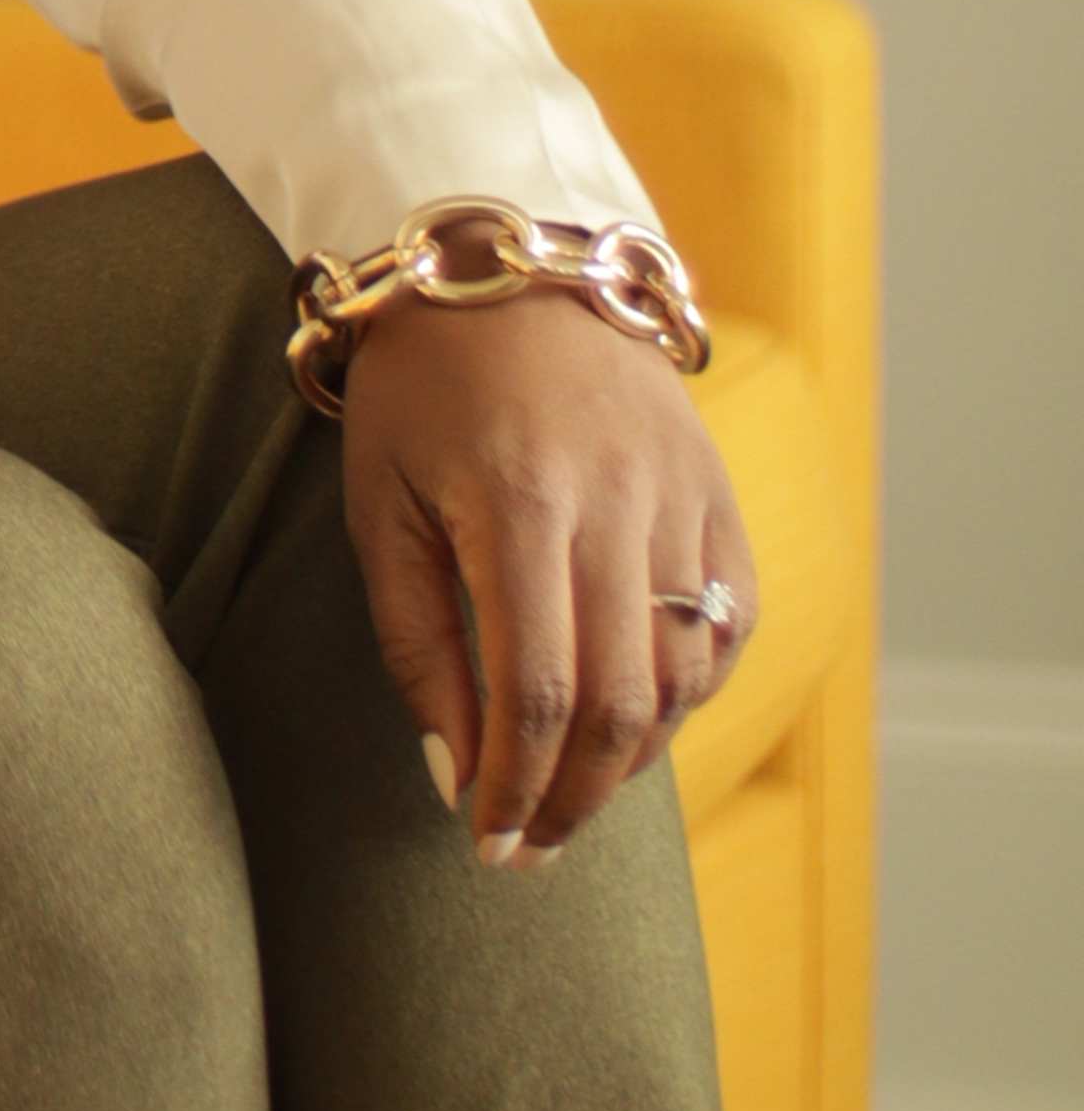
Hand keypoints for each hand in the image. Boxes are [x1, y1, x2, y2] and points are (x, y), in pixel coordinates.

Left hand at [340, 286, 759, 867]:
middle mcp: (617, 503)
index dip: (517, 787)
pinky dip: (690, 689)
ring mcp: (680, 495)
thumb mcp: (380, 505)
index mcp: (519, 503)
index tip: (486, 843)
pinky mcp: (718, 490)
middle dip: (575, 798)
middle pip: (621, 702)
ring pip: (684, 673)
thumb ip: (416, 641)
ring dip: (633, 757)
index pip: (536, 692)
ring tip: (573, 791)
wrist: (506, 260)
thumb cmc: (418, 388)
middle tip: (532, 849)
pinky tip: (637, 717)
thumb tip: (453, 772)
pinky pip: (729, 621)